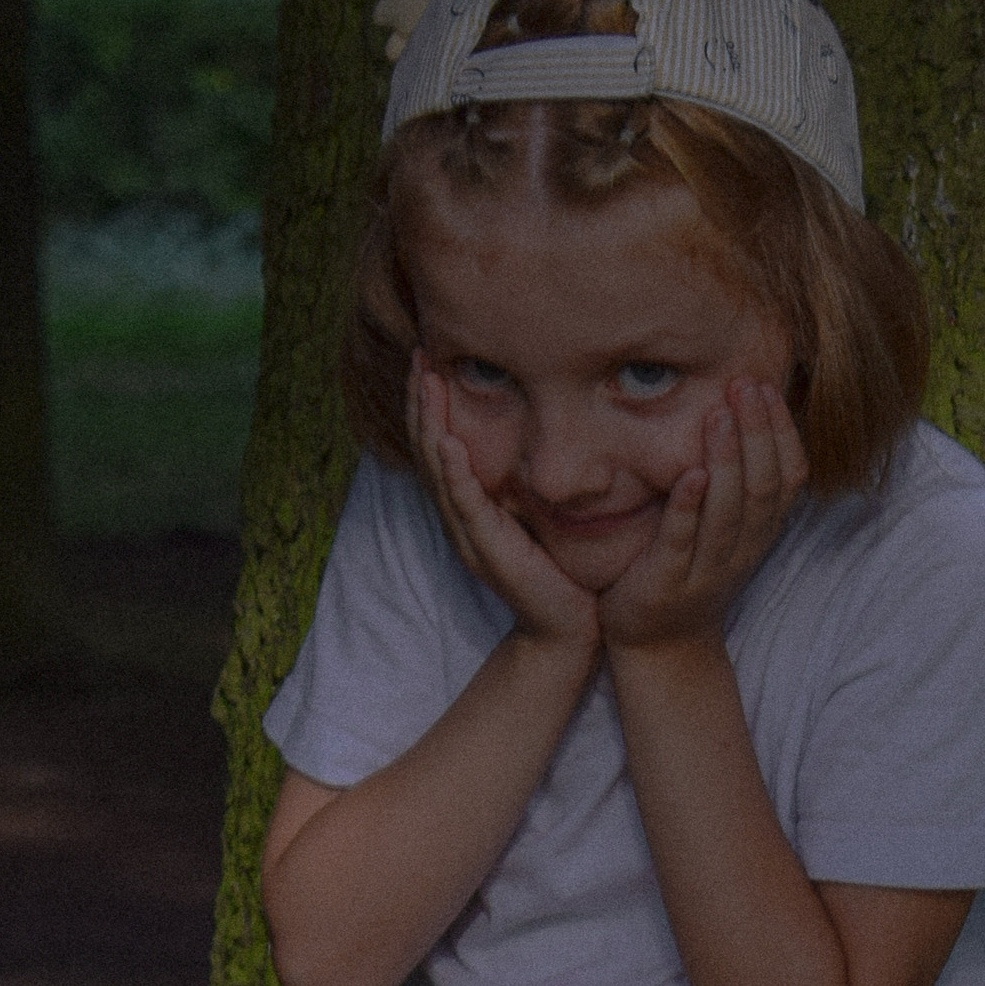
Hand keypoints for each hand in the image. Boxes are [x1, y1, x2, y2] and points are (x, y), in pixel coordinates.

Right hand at [410, 358, 600, 655]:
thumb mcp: (540, 517)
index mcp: (470, 508)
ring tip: (426, 382)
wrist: (565, 631)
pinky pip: (465, 504)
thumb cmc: (559, 574)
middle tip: (419, 355)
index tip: (430, 360)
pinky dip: (454, 472)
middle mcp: (460, 518)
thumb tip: (538, 437)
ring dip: (431, 423)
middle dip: (422, 401)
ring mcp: (469, 535)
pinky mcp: (487, 550)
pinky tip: (450, 442)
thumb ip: (528, 483)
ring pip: (439, 470)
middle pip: (429, 450)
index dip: (432, 404)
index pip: (440, 445)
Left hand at [596, 370, 805, 651]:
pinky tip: (689, 474)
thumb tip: (738, 412)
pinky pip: (681, 541)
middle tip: (744, 384)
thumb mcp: (724, 528)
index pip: (788, 476)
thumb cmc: (689, 571)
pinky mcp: (666, 582)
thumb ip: (735, 482)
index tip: (765, 386)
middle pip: (762, 487)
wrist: (660, 646)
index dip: (781, 431)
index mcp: (759, 532)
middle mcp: (741, 549)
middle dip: (757, 432)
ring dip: (727, 460)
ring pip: (728, 512)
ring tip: (719, 414)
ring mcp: (706, 568)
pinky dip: (688, 507)